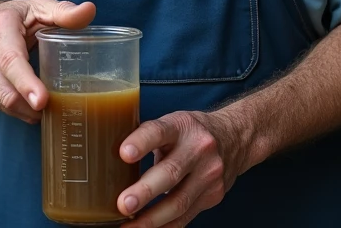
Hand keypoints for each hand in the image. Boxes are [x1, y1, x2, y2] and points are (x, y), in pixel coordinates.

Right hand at [0, 0, 94, 122]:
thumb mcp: (40, 7)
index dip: (27, 83)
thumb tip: (89, 10)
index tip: (43, 102)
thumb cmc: (15, 16)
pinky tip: (27, 100)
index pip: (12, 60)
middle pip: (8, 90)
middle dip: (34, 107)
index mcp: (0, 25)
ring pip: (4, 102)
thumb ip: (64, 12)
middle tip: (58, 108)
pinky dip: (16, 108)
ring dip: (27, 110)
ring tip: (45, 104)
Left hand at [117, 110, 250, 227]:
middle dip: (145, 191)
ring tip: (129, 226)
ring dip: (151, 218)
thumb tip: (105, 156)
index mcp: (181, 126)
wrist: (235, 139)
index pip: (159, 131)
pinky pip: (186, 216)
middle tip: (123, 204)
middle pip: (171, 172)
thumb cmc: (190, 132)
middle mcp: (198, 149)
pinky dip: (165, 226)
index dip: (142, 142)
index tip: (124, 153)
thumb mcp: (171, 124)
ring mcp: (209, 175)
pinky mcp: (213, 196)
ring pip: (179, 201)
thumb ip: (147, 138)